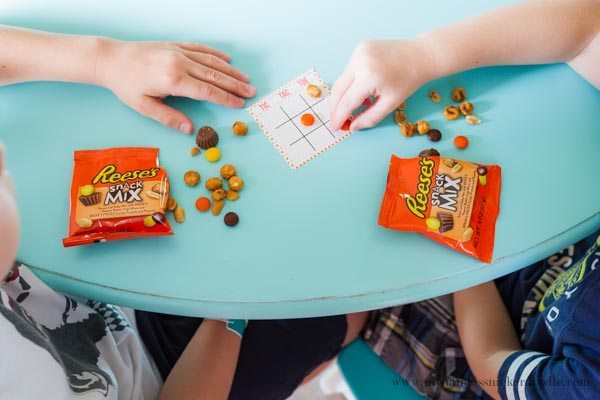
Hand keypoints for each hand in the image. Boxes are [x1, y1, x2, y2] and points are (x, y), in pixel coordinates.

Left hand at [95, 39, 255, 133]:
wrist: (110, 59)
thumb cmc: (125, 84)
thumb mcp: (144, 106)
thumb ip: (168, 118)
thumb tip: (189, 129)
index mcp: (173, 80)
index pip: (207, 91)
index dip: (225, 99)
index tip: (240, 104)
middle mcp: (179, 63)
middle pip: (214, 76)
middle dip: (235, 85)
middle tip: (251, 92)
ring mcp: (178, 52)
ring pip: (211, 61)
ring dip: (230, 71)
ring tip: (245, 79)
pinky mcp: (174, 45)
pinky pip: (200, 48)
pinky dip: (215, 54)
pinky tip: (227, 60)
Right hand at [329, 39, 434, 131]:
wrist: (420, 55)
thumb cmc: (408, 81)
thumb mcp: (391, 104)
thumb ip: (370, 118)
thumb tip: (352, 127)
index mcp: (369, 77)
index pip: (347, 102)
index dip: (339, 117)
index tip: (335, 128)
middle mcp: (360, 62)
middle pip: (338, 89)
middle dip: (335, 107)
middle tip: (335, 120)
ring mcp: (358, 52)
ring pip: (342, 79)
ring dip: (342, 95)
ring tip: (351, 107)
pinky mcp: (360, 47)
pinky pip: (349, 70)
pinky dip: (350, 82)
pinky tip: (360, 89)